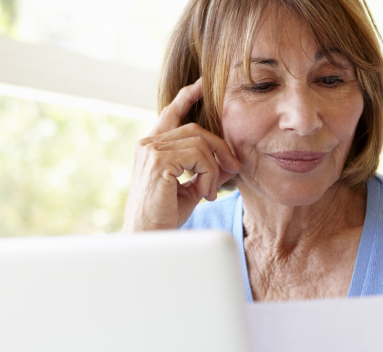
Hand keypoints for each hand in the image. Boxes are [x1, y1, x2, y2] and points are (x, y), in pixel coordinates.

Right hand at [123, 79, 240, 231]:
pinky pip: (198, 157)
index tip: (202, 85)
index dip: (187, 97)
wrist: (149, 235)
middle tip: (235, 168)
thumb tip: (230, 162)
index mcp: (152, 147)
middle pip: (196, 129)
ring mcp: (150, 151)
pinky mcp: (158, 162)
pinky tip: (206, 193)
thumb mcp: (191, 188)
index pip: (171, 114)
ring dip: (214, 168)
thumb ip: (206, 171)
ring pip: (200, 142)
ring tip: (211, 190)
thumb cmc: (166, 215)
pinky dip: (209, 175)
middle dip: (221, 147)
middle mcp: (147, 144)